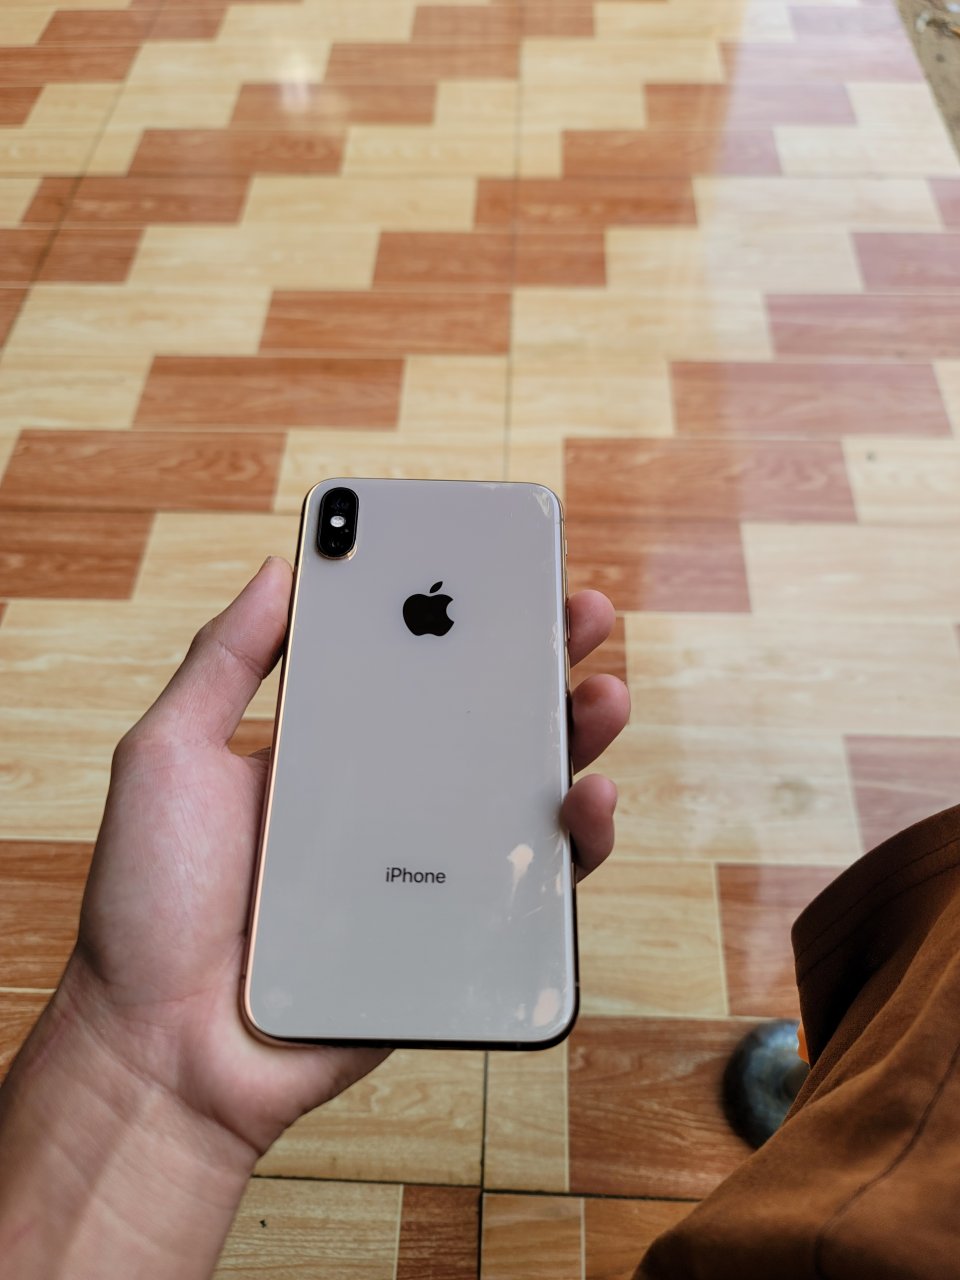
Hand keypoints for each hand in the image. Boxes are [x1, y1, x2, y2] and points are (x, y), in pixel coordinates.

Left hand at [63, 558, 630, 1159]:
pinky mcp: (456, 931)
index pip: (408, 666)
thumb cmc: (151, 906)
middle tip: (579, 611)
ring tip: (601, 693)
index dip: (457, 616)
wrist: (167, 1050)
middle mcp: (388, 797)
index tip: (495, 569)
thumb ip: (221, 663)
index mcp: (328, 748)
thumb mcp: (167, 758)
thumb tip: (280, 570)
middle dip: (540, 659)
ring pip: (524, 791)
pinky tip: (585, 801)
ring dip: (576, 737)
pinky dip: (575, 841)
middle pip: (482, 716)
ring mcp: (427, 863)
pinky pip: (534, 882)